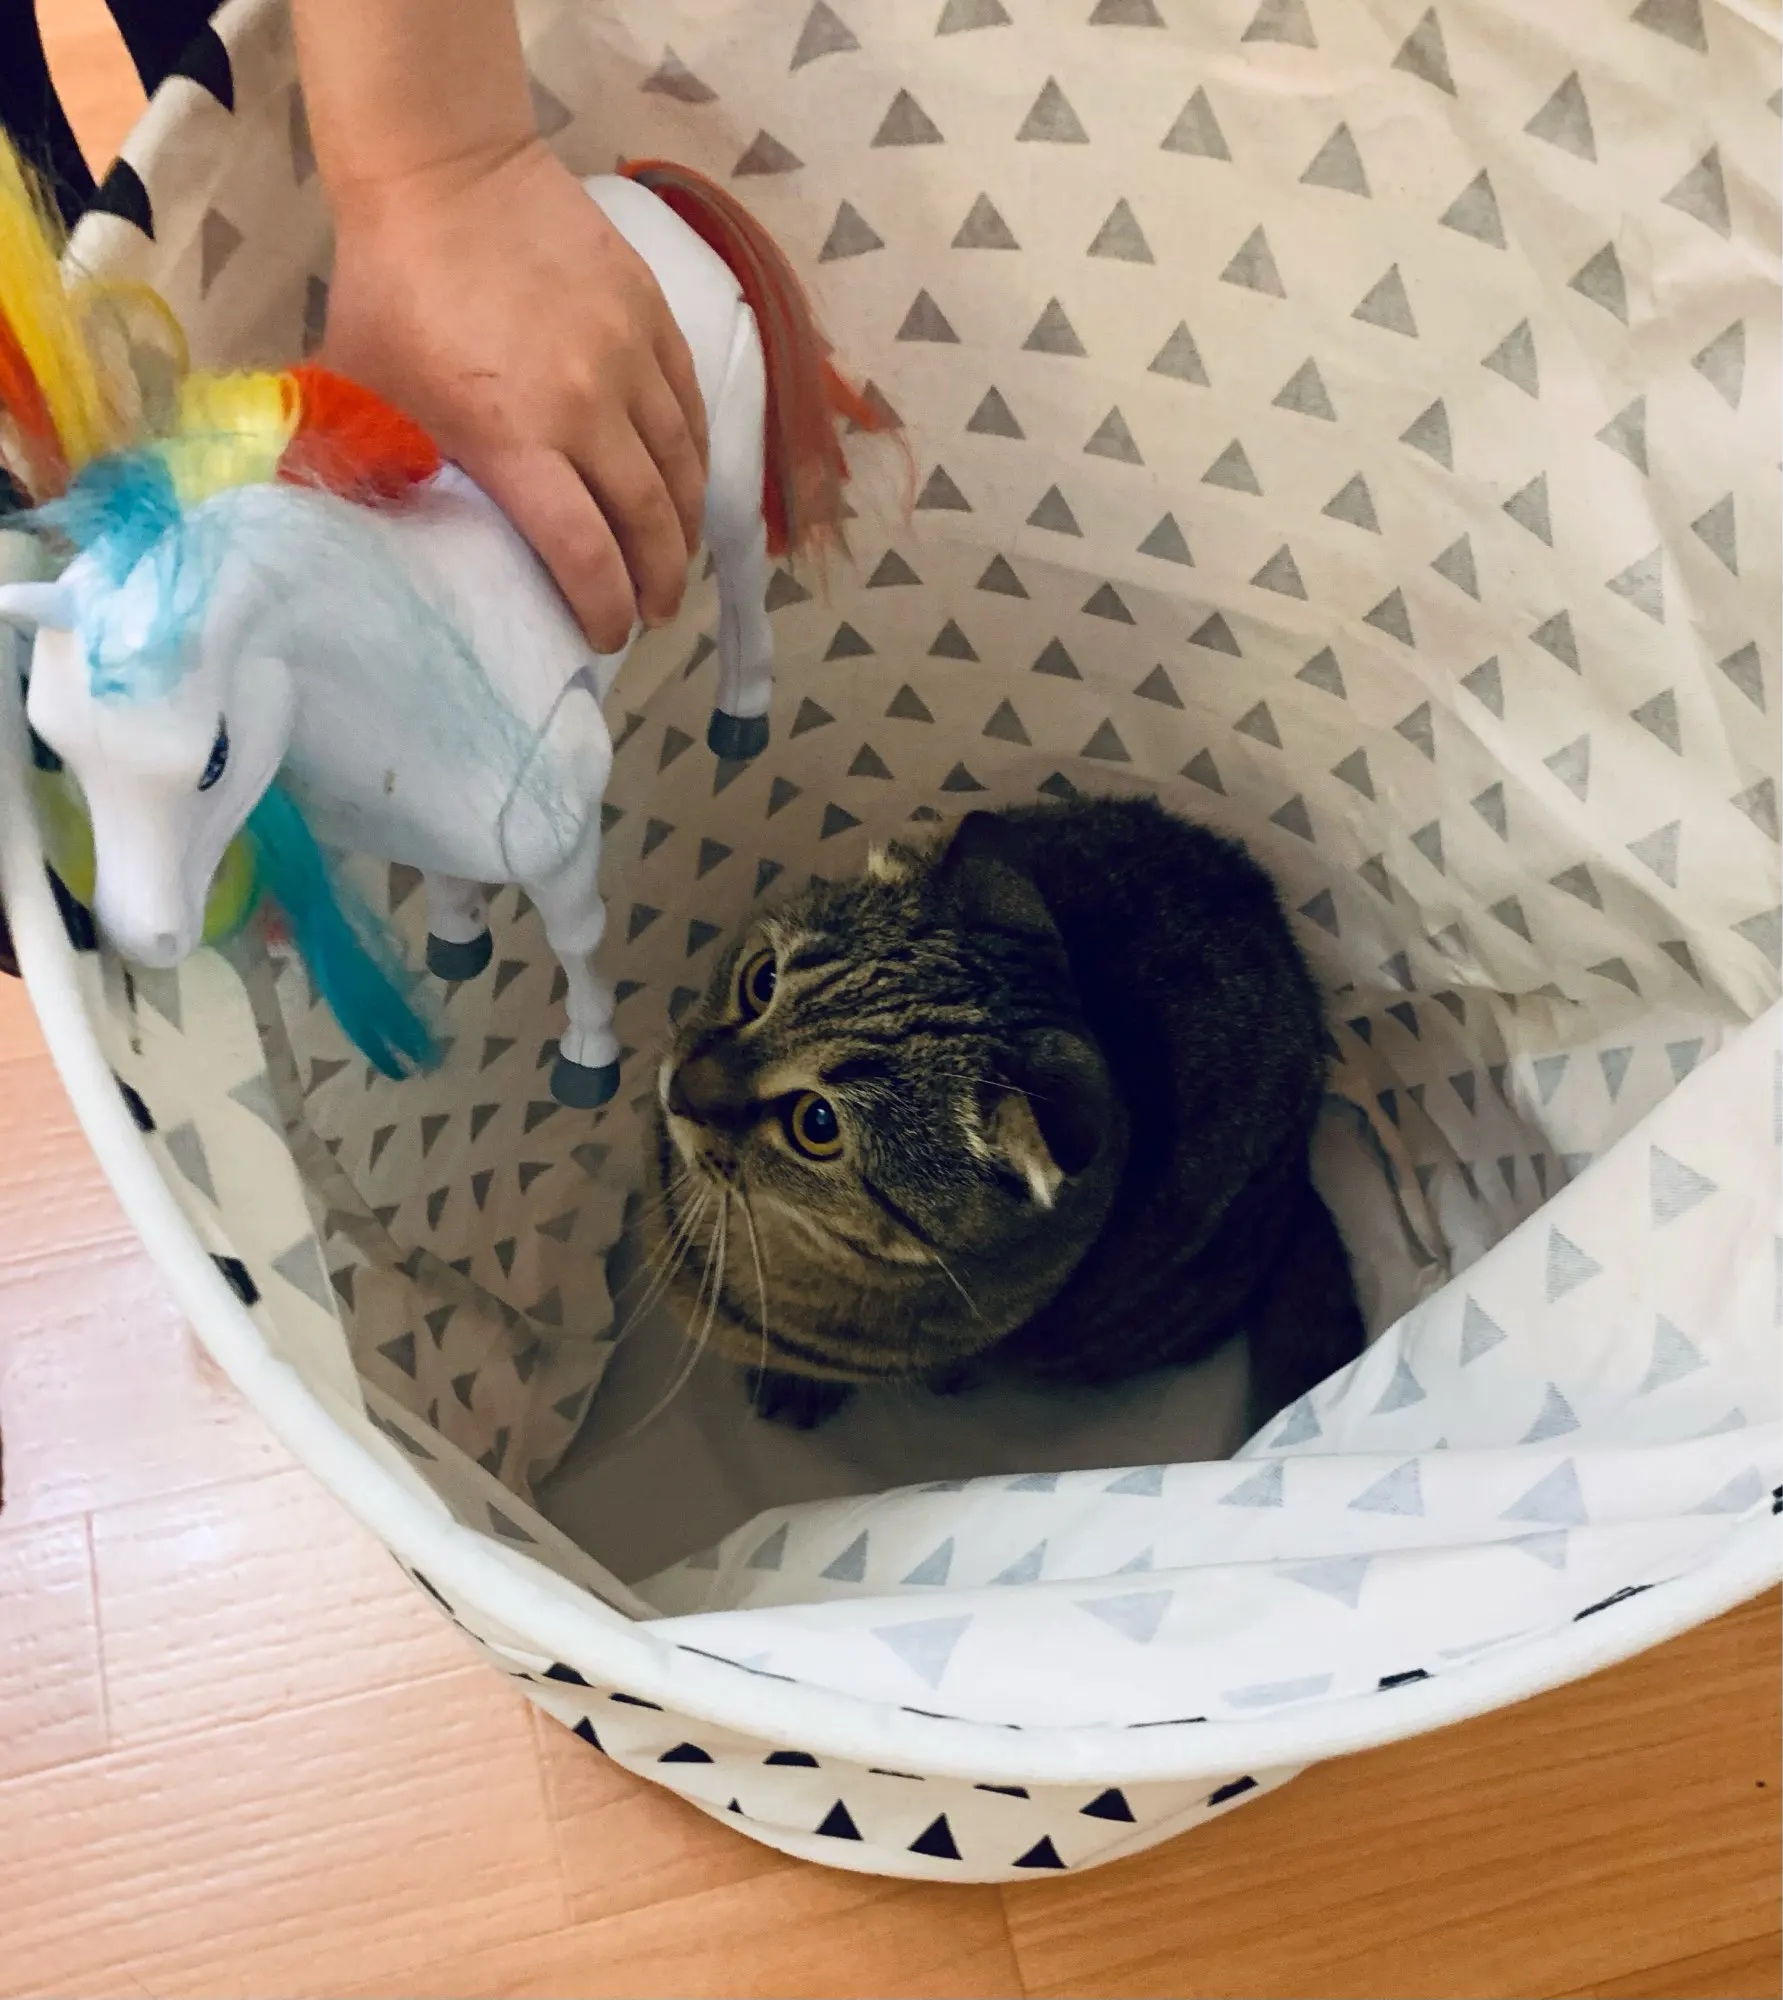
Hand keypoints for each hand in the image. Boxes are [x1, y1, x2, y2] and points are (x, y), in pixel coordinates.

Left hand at [321, 140, 708, 651]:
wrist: (444, 167)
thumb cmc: (392, 287)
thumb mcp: (370, 393)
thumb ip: (394, 470)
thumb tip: (401, 542)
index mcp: (514, 437)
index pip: (585, 554)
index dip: (604, 610)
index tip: (606, 637)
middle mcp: (586, 406)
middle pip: (649, 522)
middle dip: (660, 582)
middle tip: (655, 611)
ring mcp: (629, 357)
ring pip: (683, 469)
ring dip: (685, 527)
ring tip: (676, 558)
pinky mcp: (653, 316)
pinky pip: (691, 409)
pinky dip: (695, 458)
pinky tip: (684, 484)